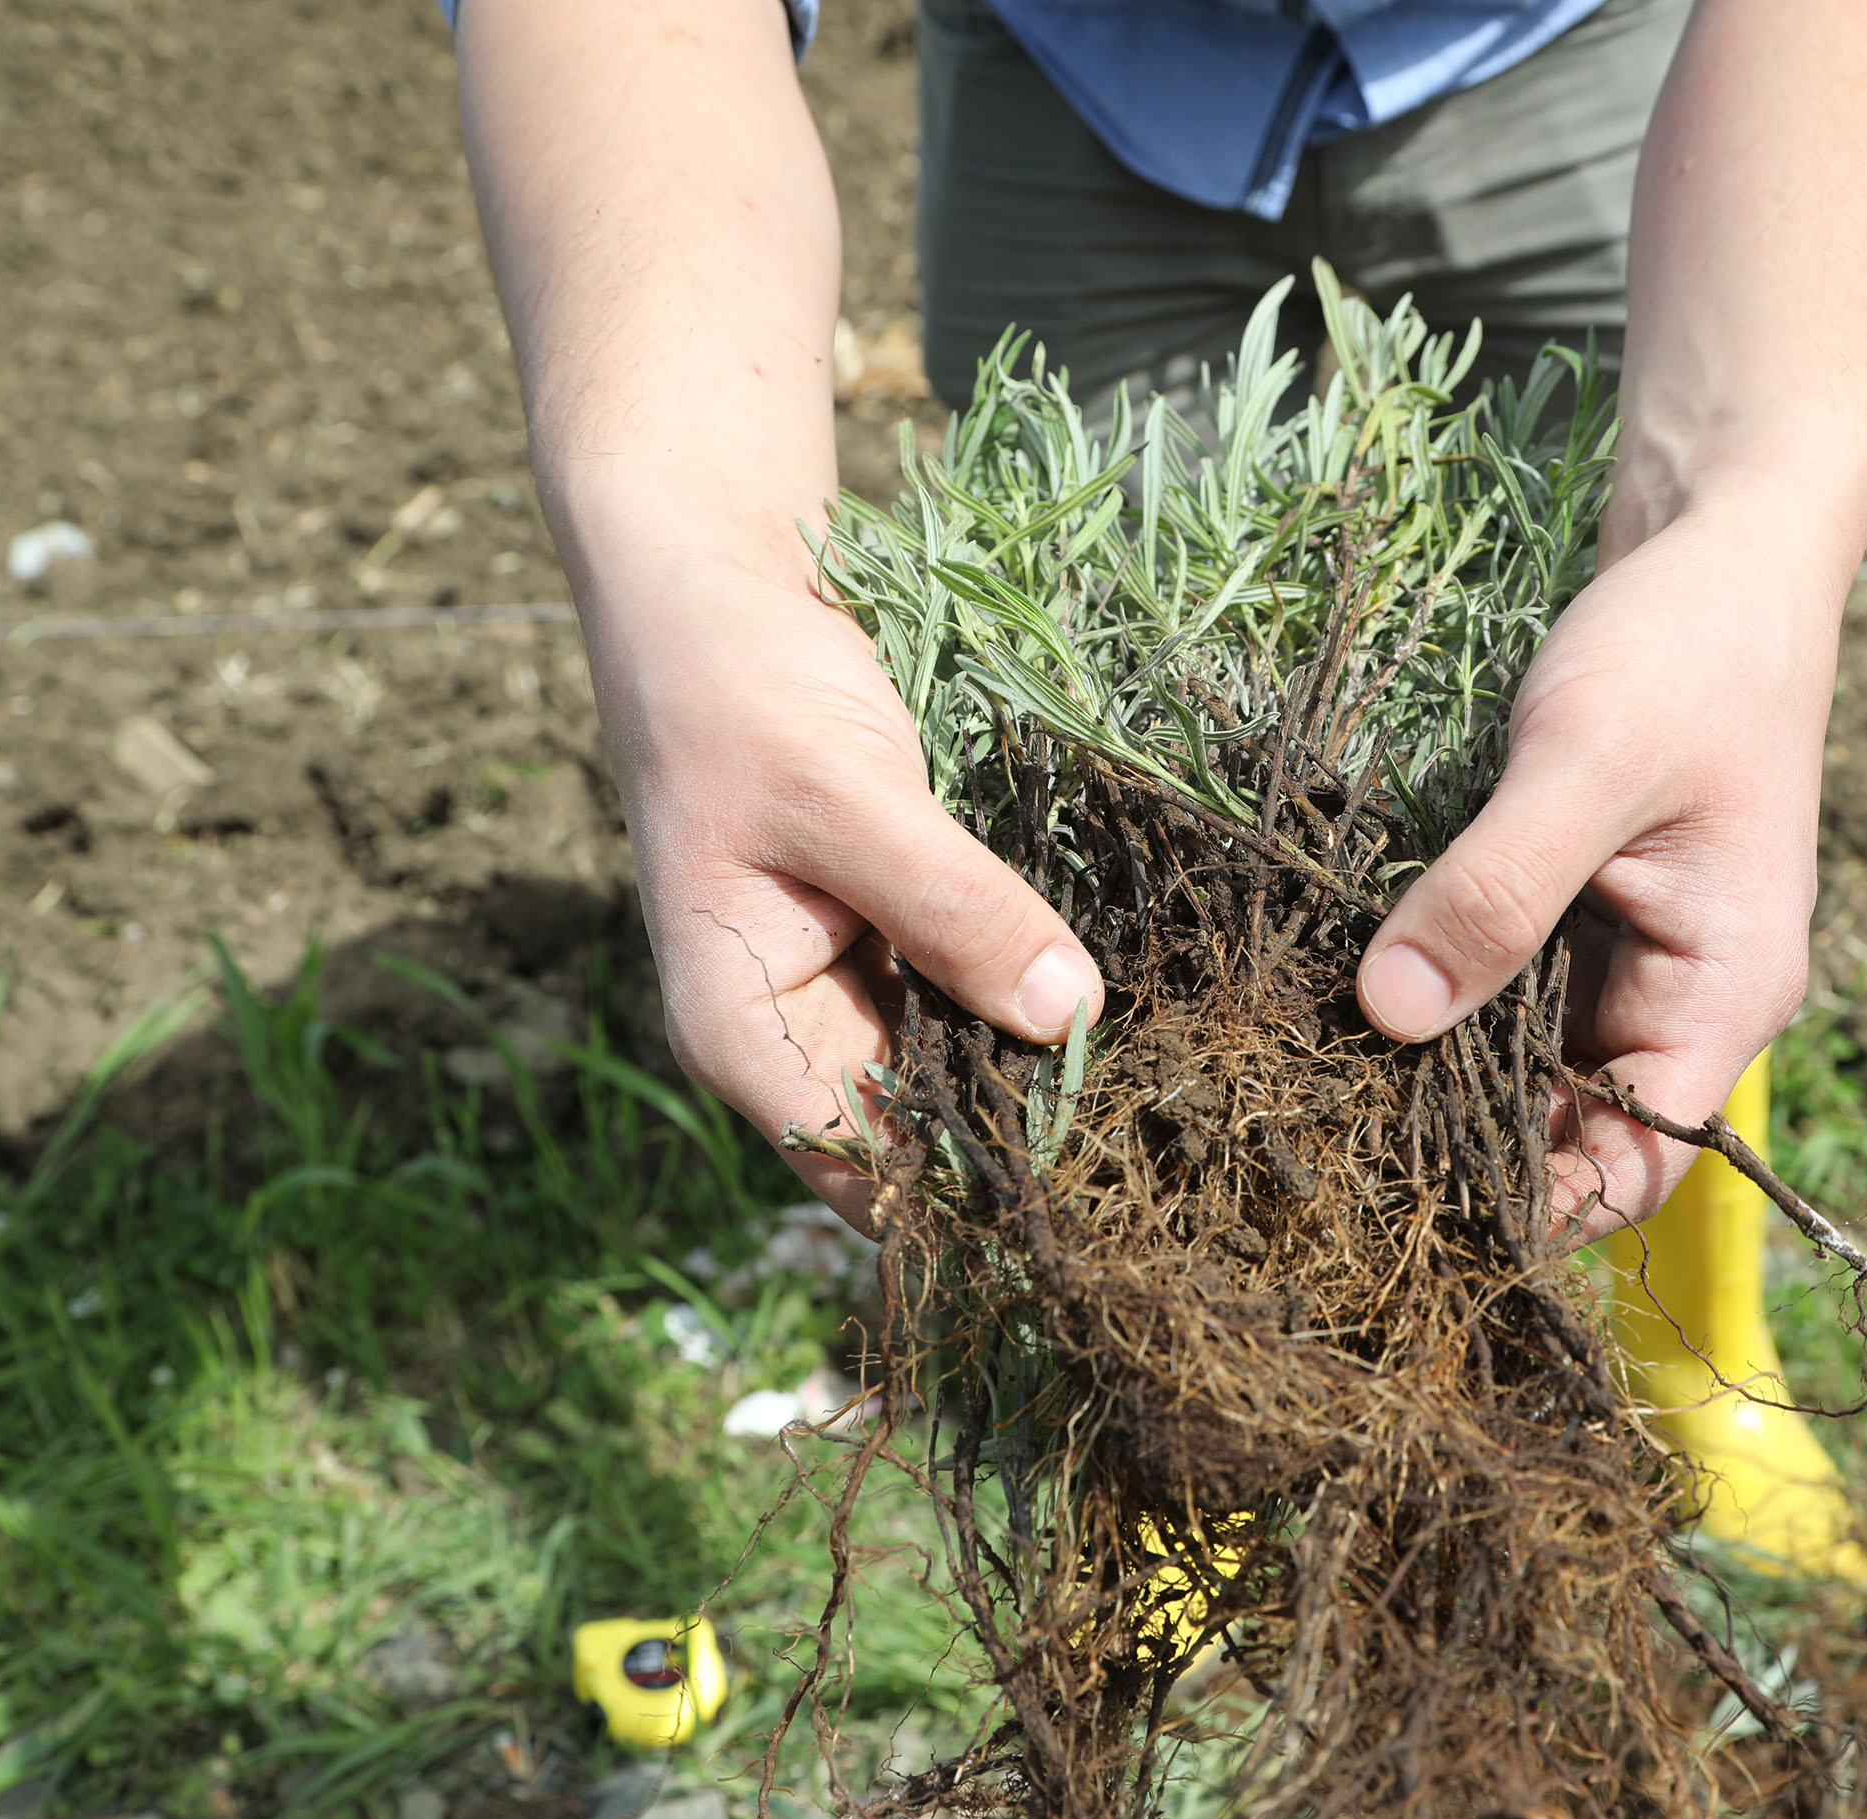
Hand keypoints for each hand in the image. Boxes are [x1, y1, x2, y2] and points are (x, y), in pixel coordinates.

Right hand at [584, 552, 1105, 1225]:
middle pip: (919, 1127)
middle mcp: (788, 1026)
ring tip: (1157, 1075)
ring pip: (956, 1058)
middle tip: (1156, 1127)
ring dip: (1034, 1056)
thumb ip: (954, 907)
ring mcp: (842, 976)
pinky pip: (969, 984)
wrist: (709, 578)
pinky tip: (1111, 987)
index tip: (1088, 1182)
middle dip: (1021, 1128)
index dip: (966, 1192)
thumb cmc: (739, 683)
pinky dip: (1027, 986)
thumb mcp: (849, 794)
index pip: (863, 1171)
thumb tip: (1067, 1014)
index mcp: (741, 1029)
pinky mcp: (890, 924)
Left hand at [1352, 506, 1836, 1234]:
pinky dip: (1437, 990)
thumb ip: (1493, 890)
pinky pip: (1502, 984)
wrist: (1719, 547)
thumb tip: (1387, 1017)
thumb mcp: (1584, 761)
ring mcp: (1629, 957)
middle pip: (1570, 1124)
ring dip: (1436, 1063)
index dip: (1533, 1201)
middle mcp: (1684, 999)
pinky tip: (1349, 988)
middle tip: (1322, 1135)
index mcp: (1727, 994)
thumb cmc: (1685, 648)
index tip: (1403, 1199)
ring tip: (1314, 1076)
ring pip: (1524, 1059)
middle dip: (1460, 1136)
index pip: (1635, 1163)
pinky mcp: (1577, 912)